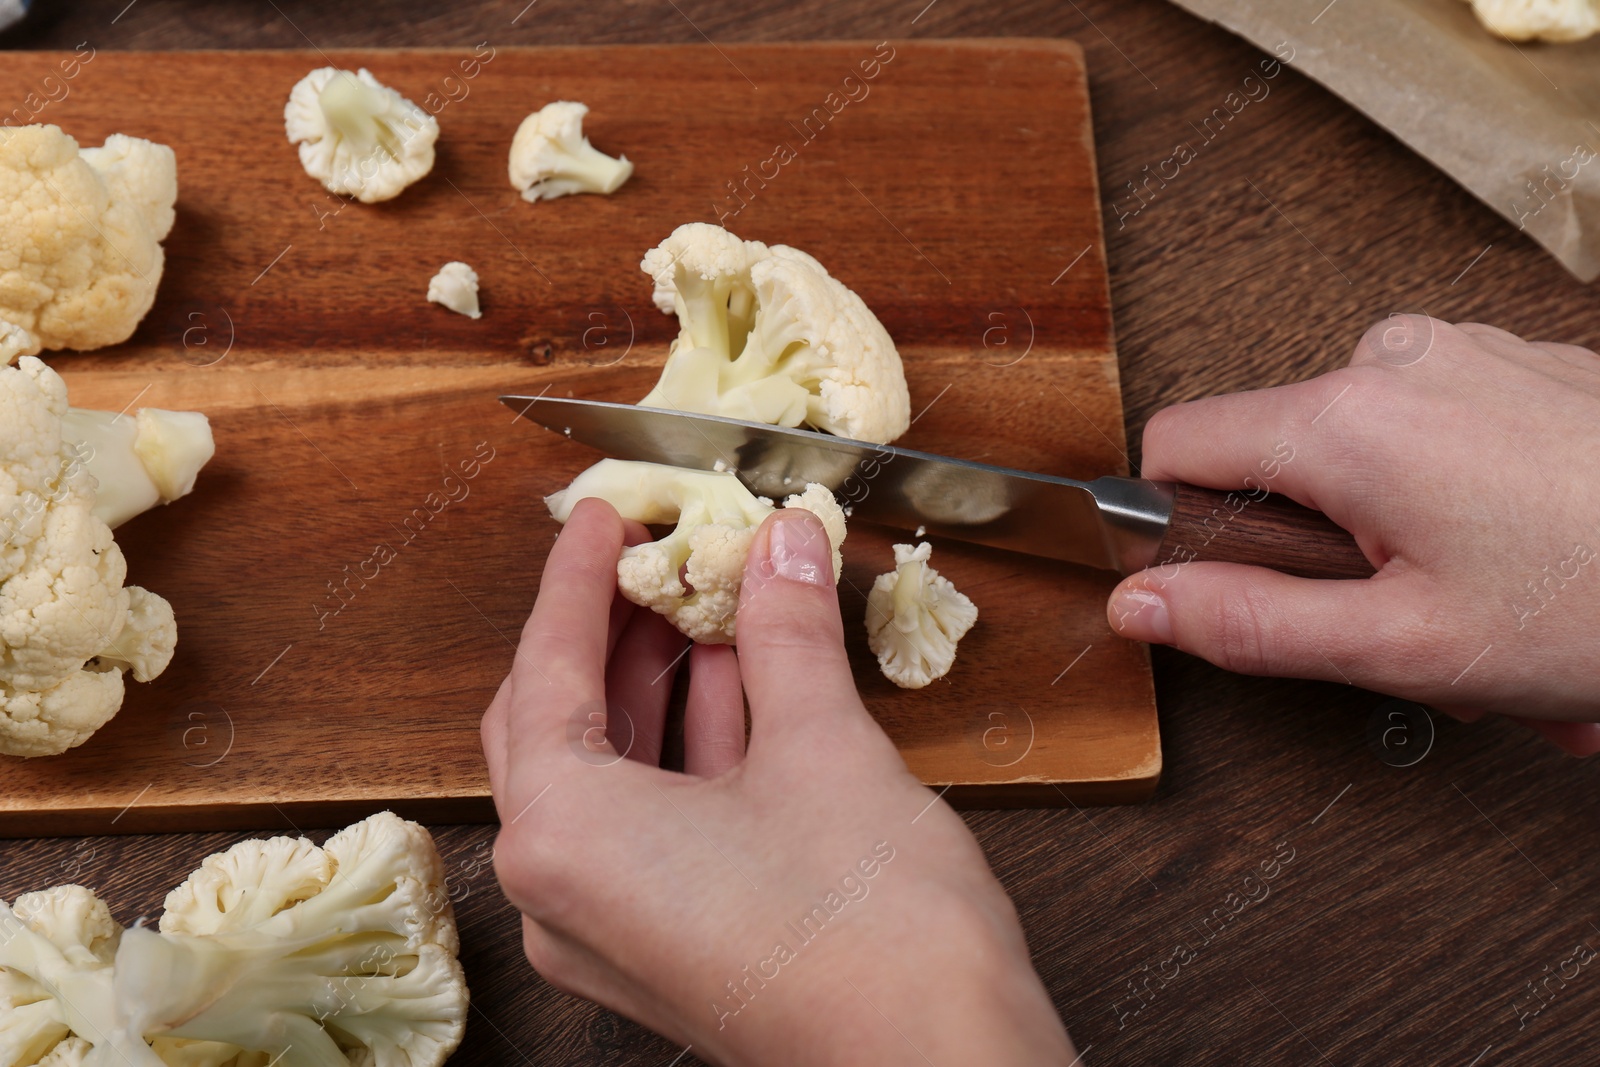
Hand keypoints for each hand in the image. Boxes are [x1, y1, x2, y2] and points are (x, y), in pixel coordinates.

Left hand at [482, 499, 1077, 1064]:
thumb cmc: (872, 931)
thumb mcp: (824, 747)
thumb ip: (786, 633)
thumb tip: (782, 546)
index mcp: (564, 835)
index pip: (545, 668)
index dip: (577, 577)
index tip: (602, 516)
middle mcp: (562, 893)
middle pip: (557, 724)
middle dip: (607, 632)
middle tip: (653, 558)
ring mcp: (611, 932)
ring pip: (606, 775)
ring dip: (655, 687)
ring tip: (708, 606)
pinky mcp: (666, 949)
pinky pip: (648, 825)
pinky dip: (686, 750)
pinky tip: (741, 685)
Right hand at [1107, 315, 1599, 752]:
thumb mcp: (1403, 647)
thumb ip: (1248, 622)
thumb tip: (1142, 606)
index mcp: (1345, 421)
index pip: (1177, 443)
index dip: (1178, 520)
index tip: (1228, 575)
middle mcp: (1397, 358)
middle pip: (1276, 448)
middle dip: (1316, 539)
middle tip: (1404, 612)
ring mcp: (1467, 350)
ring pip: (1359, 441)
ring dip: (1390, 521)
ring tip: (1478, 586)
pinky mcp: (1522, 360)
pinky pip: (1433, 421)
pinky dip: (1452, 488)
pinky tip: (1522, 546)